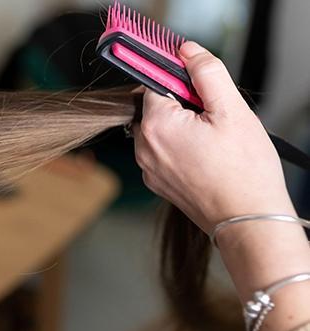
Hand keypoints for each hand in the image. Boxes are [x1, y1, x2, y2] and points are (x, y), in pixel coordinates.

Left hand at [132, 42, 294, 233]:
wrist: (246, 219)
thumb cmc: (243, 171)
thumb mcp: (231, 110)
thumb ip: (206, 73)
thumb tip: (188, 51)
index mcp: (155, 125)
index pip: (153, 83)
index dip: (179, 81)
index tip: (200, 90)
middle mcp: (143, 148)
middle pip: (153, 107)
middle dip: (180, 104)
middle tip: (212, 118)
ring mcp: (148, 168)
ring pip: (157, 130)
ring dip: (179, 126)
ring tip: (211, 141)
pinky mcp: (157, 182)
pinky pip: (161, 152)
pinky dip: (179, 148)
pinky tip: (206, 157)